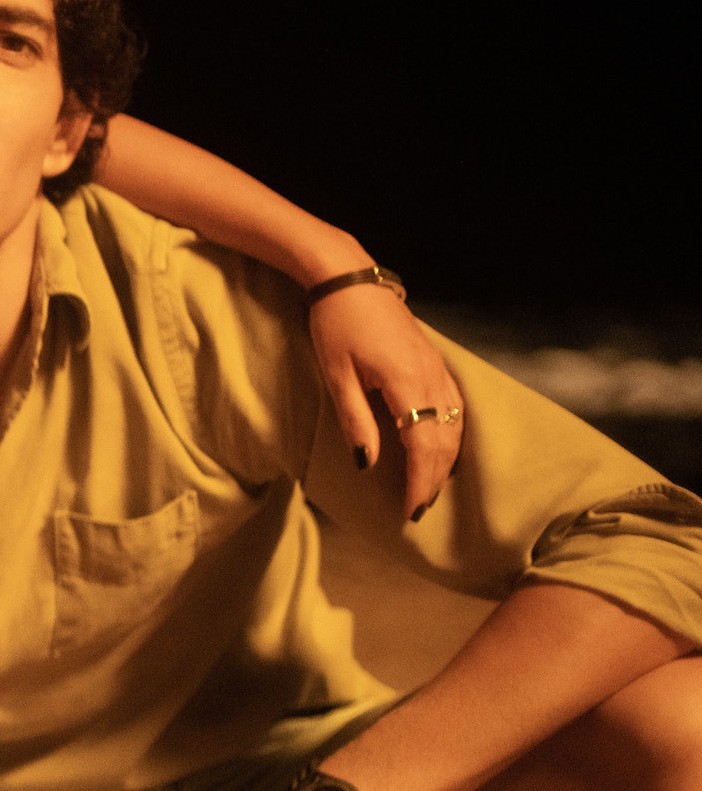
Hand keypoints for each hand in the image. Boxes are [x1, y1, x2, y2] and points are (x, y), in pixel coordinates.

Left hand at [306, 285, 464, 518]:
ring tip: (428, 489)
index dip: (418, 481)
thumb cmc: (336, 325)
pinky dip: (451, 436)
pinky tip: (442, 452)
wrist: (351, 280)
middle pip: (444, 441)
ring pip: (454, 425)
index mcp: (407, 382)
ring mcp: (438, 368)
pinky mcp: (436, 362)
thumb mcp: (336, 376)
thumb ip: (355, 421)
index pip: (423, 446)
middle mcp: (432, 377)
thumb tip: (367, 463)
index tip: (409, 510)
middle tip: (418, 510)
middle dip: (432, 479)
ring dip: (445, 461)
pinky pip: (454, 407)